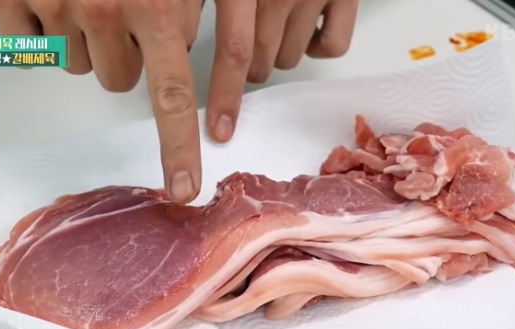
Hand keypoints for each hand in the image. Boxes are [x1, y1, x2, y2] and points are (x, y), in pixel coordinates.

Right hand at [0, 0, 204, 203]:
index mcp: (155, 6)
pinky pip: (28, 48)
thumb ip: (182, 12)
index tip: (184, 188)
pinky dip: (34, 30)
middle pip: (117, 80)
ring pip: (75, 64)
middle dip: (123, 51)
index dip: (178, 147)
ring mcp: (57, 5)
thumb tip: (183, 52)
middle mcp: (106, 9)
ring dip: (82, 37)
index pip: (172, 96)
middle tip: (120, 8)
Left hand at [206, 0, 358, 142]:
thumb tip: (182, 44)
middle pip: (262, 64)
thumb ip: (194, 4)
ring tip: (274, 23)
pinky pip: (333, 47)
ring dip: (278, 54)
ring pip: (290, 58)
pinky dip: (319, 45)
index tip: (220, 131)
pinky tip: (309, 24)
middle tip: (243, 46)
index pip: (234, 52)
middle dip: (247, 68)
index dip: (225, 96)